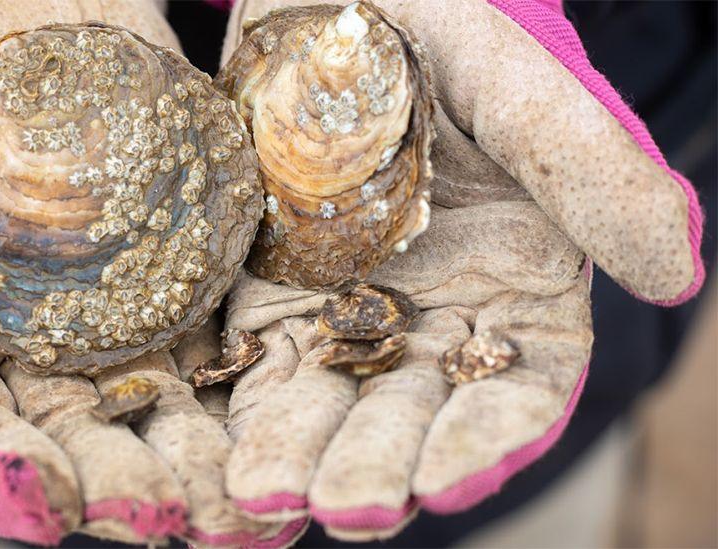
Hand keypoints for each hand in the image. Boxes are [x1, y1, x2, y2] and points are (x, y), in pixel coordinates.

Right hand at [0, 0, 299, 544]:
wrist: (43, 4)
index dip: (8, 477)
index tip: (59, 503)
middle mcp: (38, 348)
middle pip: (78, 438)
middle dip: (123, 485)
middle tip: (173, 518)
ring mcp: (117, 320)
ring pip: (157, 411)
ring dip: (199, 464)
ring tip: (245, 510)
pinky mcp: (183, 282)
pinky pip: (218, 344)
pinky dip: (250, 390)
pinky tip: (285, 421)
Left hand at [217, 0, 703, 540]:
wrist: (336, 2)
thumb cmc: (448, 27)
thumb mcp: (518, 87)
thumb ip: (589, 170)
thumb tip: (677, 276)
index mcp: (519, 280)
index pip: (517, 385)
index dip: (488, 439)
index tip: (446, 479)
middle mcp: (438, 313)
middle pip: (414, 413)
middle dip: (381, 464)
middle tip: (347, 509)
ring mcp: (353, 311)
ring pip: (333, 403)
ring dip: (304, 456)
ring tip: (269, 500)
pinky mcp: (276, 297)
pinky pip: (263, 365)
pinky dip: (247, 412)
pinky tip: (226, 454)